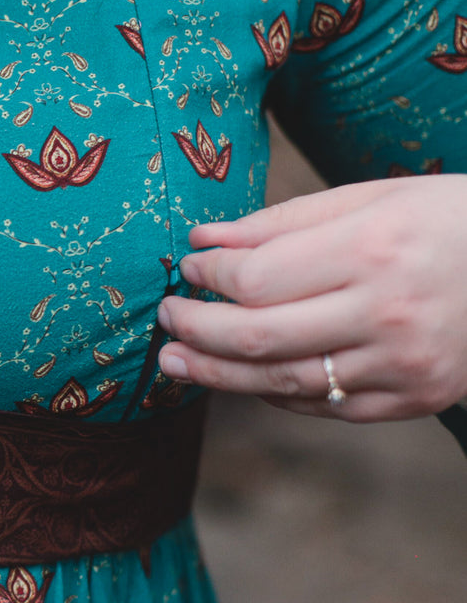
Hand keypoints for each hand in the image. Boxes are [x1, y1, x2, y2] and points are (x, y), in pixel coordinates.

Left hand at [154, 174, 466, 421]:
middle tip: (164, 318)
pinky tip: (244, 375)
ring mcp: (403, 363)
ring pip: (281, 381)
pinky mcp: (415, 399)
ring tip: (175, 359)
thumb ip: (283, 221)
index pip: (257, 277)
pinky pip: (322, 404)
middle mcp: (388, 311)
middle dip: (196, 328)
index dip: (209, 276)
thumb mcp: (376, 197)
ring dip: (216, 373)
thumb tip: (204, 240)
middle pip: (257, 335)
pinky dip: (274, 392)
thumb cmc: (451, 221)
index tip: (189, 267)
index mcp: (375, 248)